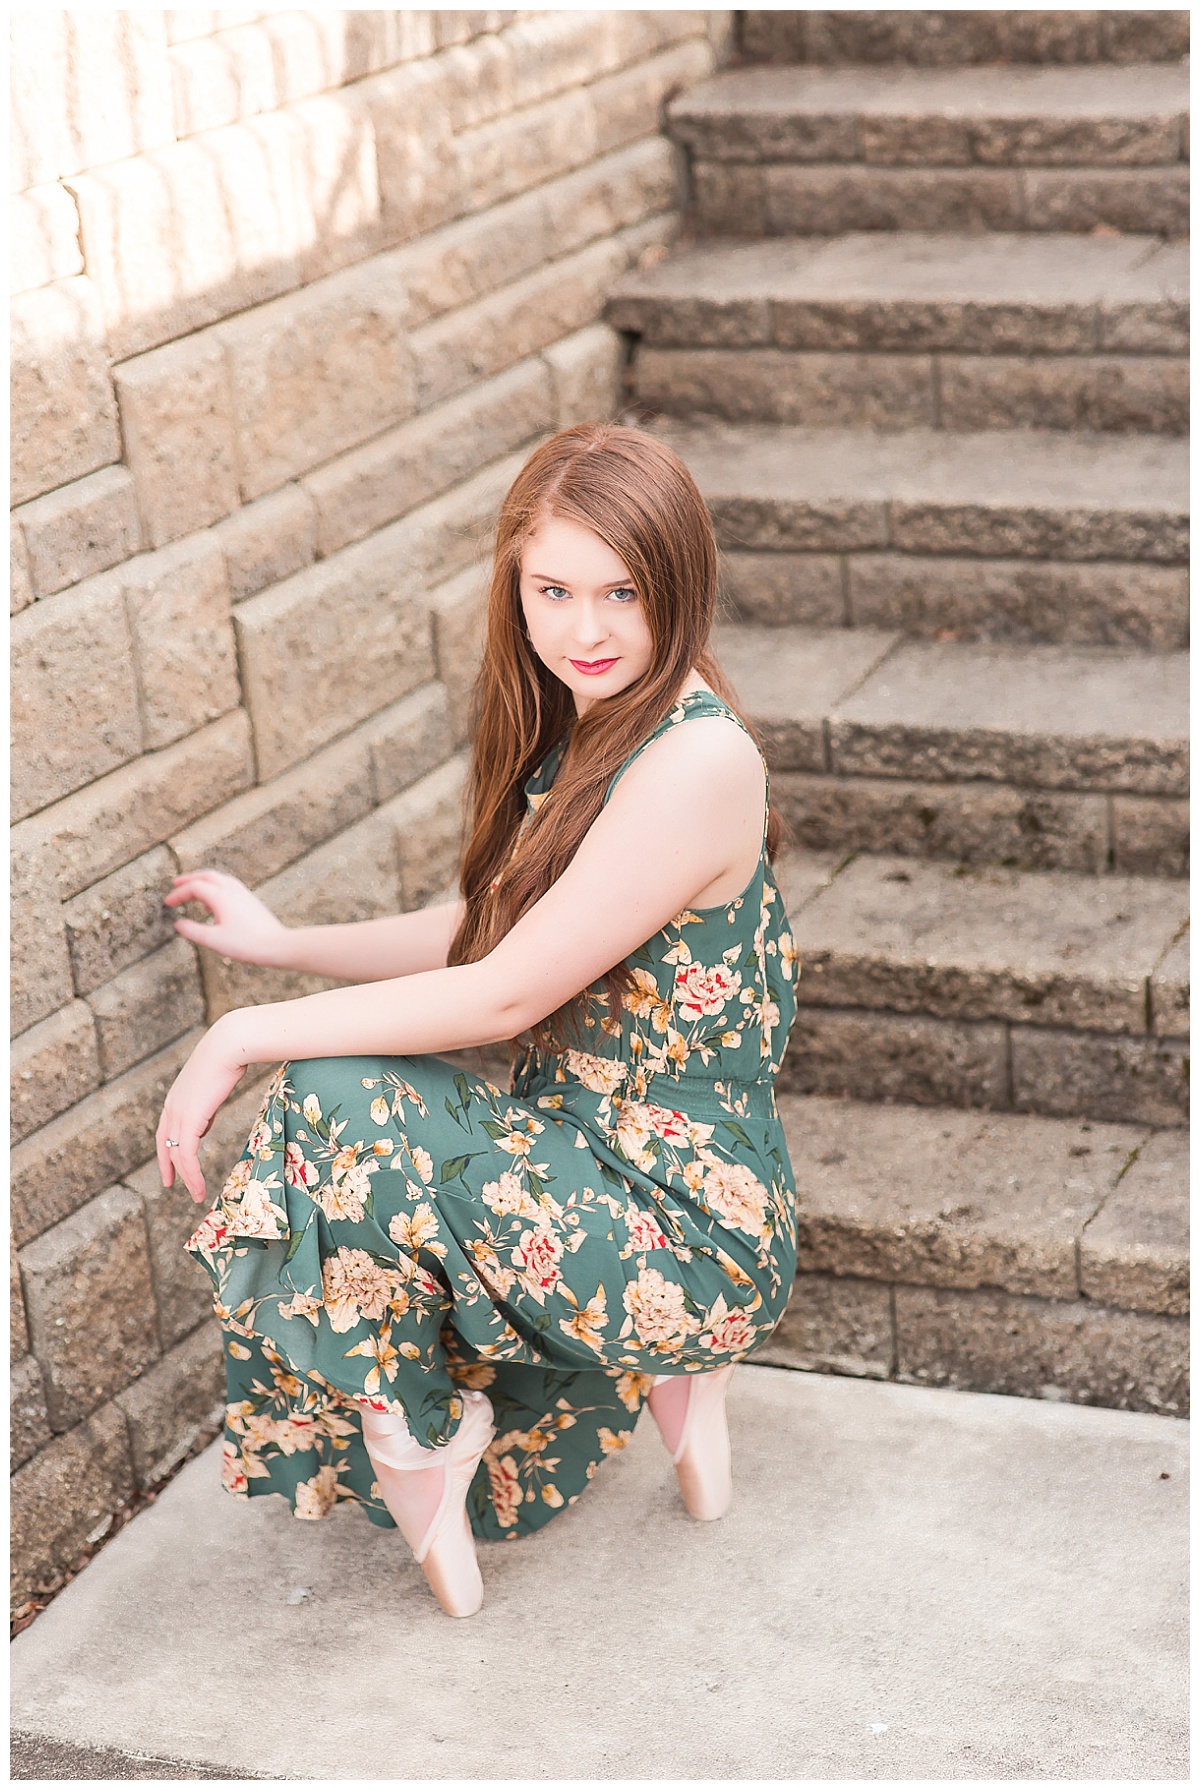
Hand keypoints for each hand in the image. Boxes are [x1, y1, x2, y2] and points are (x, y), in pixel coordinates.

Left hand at [157, 1016, 250, 1202]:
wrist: (230, 1045)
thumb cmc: (230, 1056)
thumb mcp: (215, 1082)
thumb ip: (206, 1103)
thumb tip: (203, 1122)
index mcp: (177, 1097)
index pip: (166, 1129)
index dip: (166, 1148)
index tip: (172, 1164)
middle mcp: (172, 1107)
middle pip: (164, 1144)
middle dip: (168, 1166)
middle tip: (170, 1184)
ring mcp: (178, 1114)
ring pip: (177, 1155)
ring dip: (186, 1177)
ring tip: (196, 1194)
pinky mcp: (189, 1120)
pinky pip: (187, 1155)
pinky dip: (192, 1174)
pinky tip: (199, 1186)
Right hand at [166, 870, 290, 967]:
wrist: (277, 945)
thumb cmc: (247, 944)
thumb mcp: (214, 940)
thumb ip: (193, 931)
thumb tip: (178, 924)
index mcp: (221, 897)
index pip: (194, 887)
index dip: (178, 894)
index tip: (168, 903)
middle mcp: (232, 890)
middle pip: (206, 876)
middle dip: (189, 879)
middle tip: (176, 884)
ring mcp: (243, 893)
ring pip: (219, 879)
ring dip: (203, 881)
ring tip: (192, 892)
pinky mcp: (250, 900)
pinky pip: (228, 886)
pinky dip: (215, 888)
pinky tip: (213, 904)